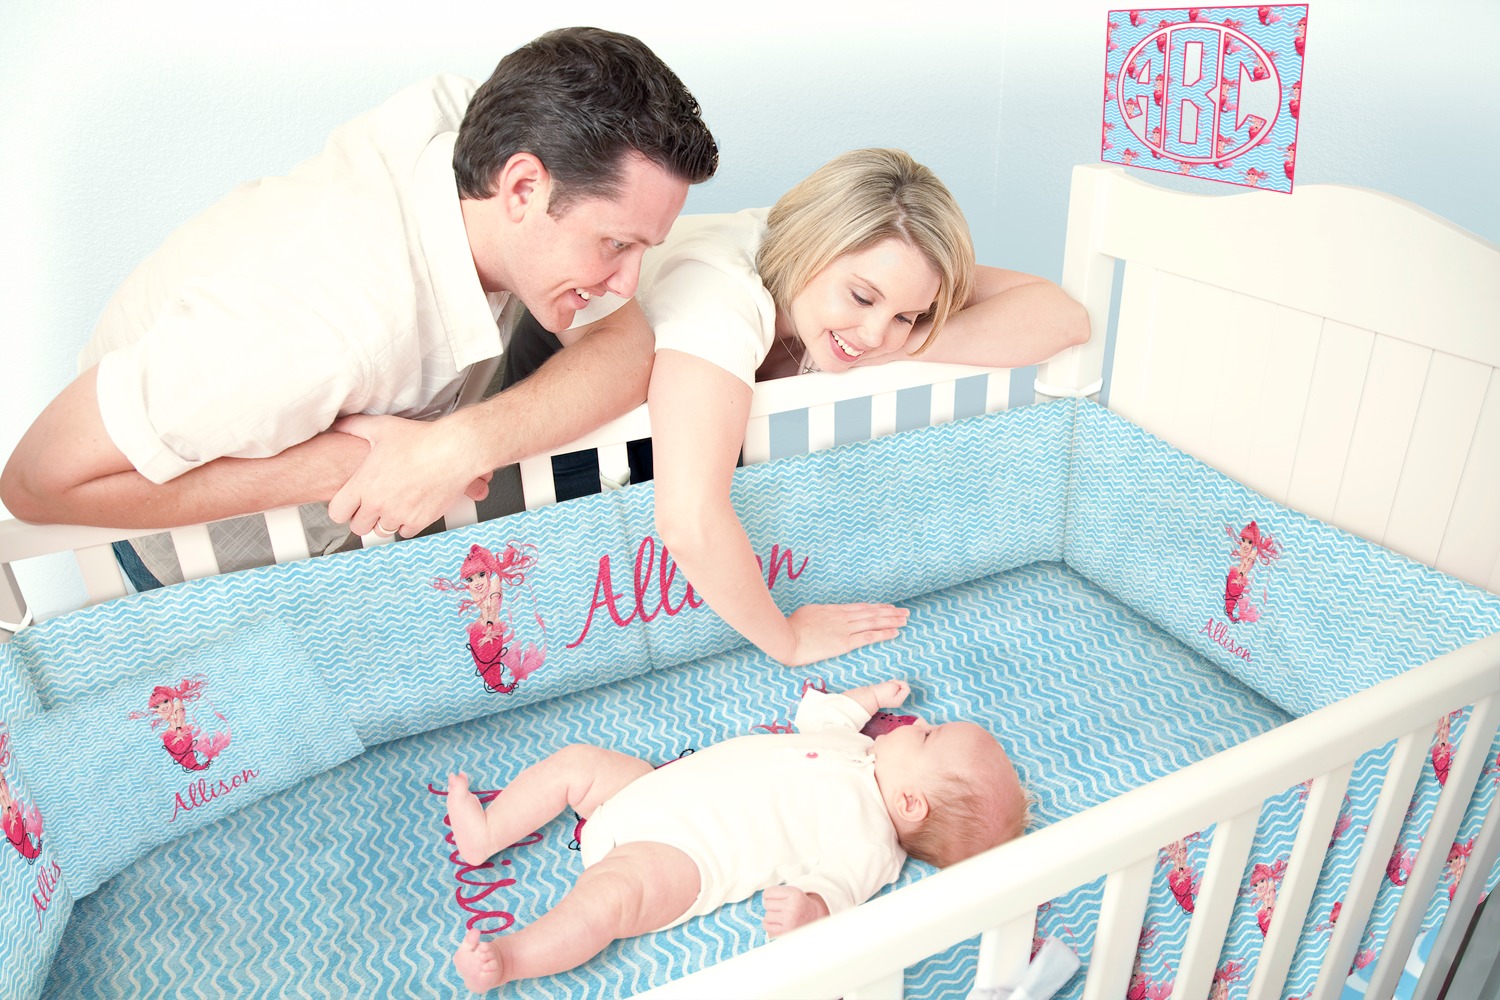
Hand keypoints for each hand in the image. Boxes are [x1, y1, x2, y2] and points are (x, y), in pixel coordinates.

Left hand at [327, 414, 492, 536]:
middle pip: (358, 527)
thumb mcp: (382, 428)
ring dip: (385, 521)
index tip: (351, 504)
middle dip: (364, 518)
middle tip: (372, 506)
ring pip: (382, 531)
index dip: (343, 509)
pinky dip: (406, 523)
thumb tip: (339, 424)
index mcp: (364, 484)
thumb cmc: (421, 439)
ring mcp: (399, 514)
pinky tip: (410, 508)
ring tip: (393, 505)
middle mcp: (378, 503)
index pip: (337, 513)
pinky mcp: (419, 520)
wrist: (453, 451)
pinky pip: (405, 532)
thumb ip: (355, 426)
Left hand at [760, 885, 828, 937]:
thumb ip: (777, 891)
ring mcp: (788, 921)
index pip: (768, 893)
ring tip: (780, 915)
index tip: (774, 897)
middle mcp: (792, 908)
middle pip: (766, 904)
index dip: (768, 895)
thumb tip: (763, 897)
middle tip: (780, 907)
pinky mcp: (785, 932)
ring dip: (771, 916)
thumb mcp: (792, 892)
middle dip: (771, 905)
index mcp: (794, 895)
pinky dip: (769, 924)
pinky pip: (767, 926)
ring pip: (767, 916)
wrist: (813, 917)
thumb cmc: (799, 904)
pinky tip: (776, 922)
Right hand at [784, 603, 908, 666]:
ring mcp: (844, 628)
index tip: (888, 608)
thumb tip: (825, 617)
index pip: (860, 608)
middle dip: (890, 612)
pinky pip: (868, 636)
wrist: (786, 637)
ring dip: (891, 620)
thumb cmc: (791, 627)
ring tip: (905, 619)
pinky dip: (883, 633)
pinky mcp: (844, 642)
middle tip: (904, 612)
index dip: (876, 608)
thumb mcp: (807, 614)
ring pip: (873, 621)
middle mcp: (842, 617)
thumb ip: (820, 615)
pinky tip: (895, 632)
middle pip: (871, 612)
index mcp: (833, 610)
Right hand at [871, 679, 910, 707]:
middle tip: (890, 683)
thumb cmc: (881, 692)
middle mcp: (899, 701)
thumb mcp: (893, 686)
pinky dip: (891, 686)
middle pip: (903, 688)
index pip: (907, 689)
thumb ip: (899, 684)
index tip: (893, 682)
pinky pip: (894, 689)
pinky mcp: (890, 696)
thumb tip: (899, 685)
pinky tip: (886, 687)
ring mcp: (894, 699)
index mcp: (900, 700)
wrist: (870, 696)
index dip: (901, 683)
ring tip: (887, 685)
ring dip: (894, 684)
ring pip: (899, 688)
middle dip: (897, 684)